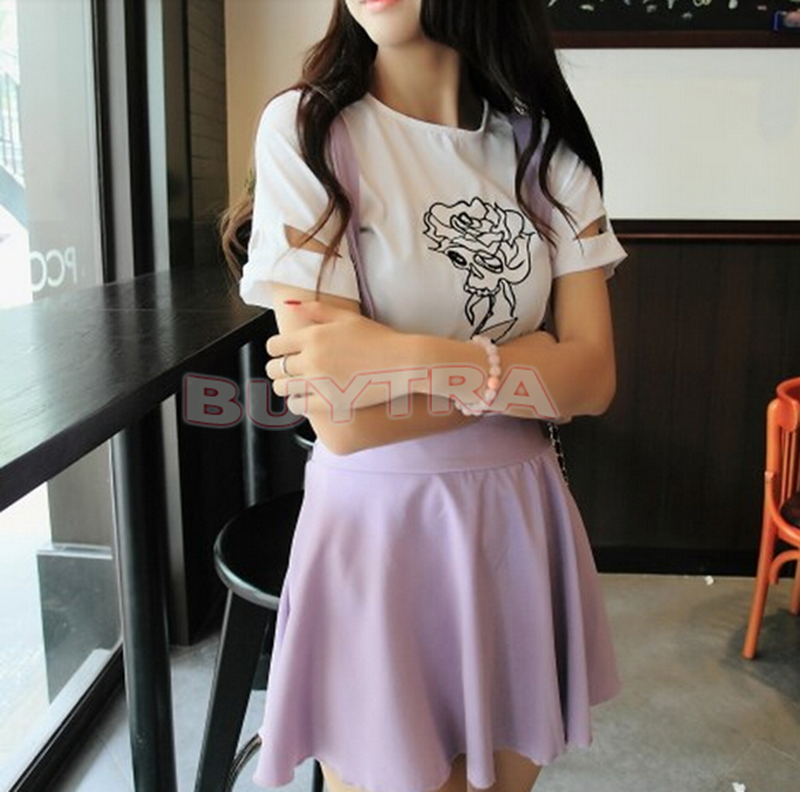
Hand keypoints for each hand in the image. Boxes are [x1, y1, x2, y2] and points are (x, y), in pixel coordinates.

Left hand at [265, 301, 407, 413]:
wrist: (404, 363)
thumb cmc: (380, 339)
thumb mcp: (348, 318)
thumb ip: (317, 310)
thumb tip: (292, 305)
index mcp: (314, 336)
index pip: (274, 346)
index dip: (276, 350)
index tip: (283, 353)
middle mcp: (313, 359)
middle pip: (275, 368)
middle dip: (278, 369)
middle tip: (287, 371)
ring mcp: (320, 383)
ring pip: (282, 389)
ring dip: (286, 387)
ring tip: (296, 385)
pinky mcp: (330, 403)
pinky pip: (298, 406)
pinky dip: (297, 403)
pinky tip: (305, 399)